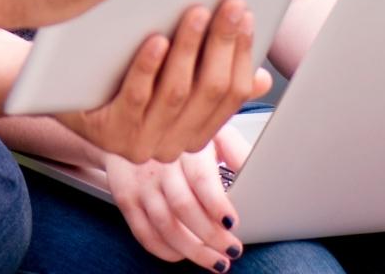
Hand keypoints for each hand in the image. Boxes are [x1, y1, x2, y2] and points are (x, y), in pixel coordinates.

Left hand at [57, 0, 271, 162]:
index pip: (232, 93)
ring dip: (191, 49)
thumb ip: (211, 77)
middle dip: (222, 44)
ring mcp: (139, 143)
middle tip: (229, 5)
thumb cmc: (121, 76)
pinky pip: (135, 97)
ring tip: (196, 12)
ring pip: (176, 92)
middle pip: (209, 91)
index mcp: (195, 134)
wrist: (60, 91)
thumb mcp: (173, 79)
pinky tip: (156, 39)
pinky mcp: (108, 134)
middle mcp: (171, 145)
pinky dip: (149, 67)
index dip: (242, 53)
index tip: (246, 14)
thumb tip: (260, 78)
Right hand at [104, 128, 249, 270]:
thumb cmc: (180, 132)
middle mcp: (160, 165)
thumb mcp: (211, 130)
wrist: (132, 124)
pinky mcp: (125, 197)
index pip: (201, 180)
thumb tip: (258, 171)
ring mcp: (141, 183)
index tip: (233, 223)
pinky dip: (164, 250)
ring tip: (216, 262)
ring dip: (192, 250)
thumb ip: (235, 151)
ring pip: (164, 225)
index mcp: (185, 146)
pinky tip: (183, 255)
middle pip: (184, 208)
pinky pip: (143, 232)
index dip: (217, 205)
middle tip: (232, 250)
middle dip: (211, 236)